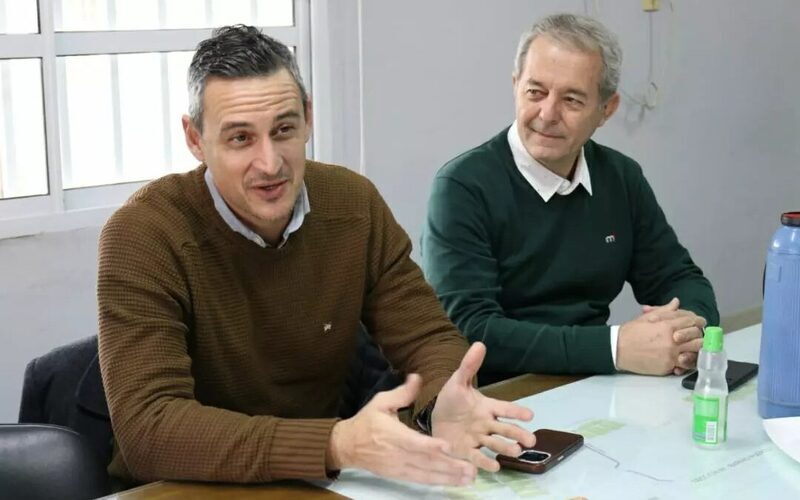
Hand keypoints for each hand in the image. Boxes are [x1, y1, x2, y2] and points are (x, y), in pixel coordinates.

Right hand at [328, 374, 475, 485]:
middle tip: (470, 468)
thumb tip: (417, 377)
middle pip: (426, 462)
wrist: (348, 446)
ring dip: (448, 477)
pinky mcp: (400, 475)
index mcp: (393, 434)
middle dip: (449, 466)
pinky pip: (421, 480)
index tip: (448, 446)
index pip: (413, 442)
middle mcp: (398, 454)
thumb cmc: (366, 422)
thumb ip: (402, 393)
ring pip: (426, 474)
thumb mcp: (381, 402)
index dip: (431, 446)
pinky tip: (454, 482)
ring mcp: (399, 467)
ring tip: (468, 478)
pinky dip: (438, 482)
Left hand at [431, 342, 535, 471]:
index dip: (516, 411)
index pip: (505, 408)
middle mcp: (486, 424)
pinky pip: (478, 457)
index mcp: (487, 407)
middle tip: (531, 441)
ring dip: (506, 448)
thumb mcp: (458, 381)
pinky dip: (485, 462)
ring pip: (495, 444)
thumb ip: (469, 366)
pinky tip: (494, 467)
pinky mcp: (467, 451)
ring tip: (516, 452)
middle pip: (505, 429)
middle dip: (518, 434)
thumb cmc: (452, 400)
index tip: (530, 414)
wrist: (435, 418)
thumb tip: (479, 344)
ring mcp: (478, 439)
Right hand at [618, 299, 704, 374]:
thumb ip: (665, 311)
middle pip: (697, 337)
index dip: (698, 321)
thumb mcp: (647, 318)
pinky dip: (685, 361)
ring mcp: (671, 355)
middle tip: (695, 336)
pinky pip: (684, 365)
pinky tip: (681, 357)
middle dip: (698, 335)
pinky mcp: (667, 367)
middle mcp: (672, 340)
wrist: (617, 349)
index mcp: (667, 326)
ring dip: (695, 349)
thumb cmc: (631, 332)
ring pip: (695, 352)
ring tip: (691, 348)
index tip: (699, 323)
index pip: (692, 321)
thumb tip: (676, 302)